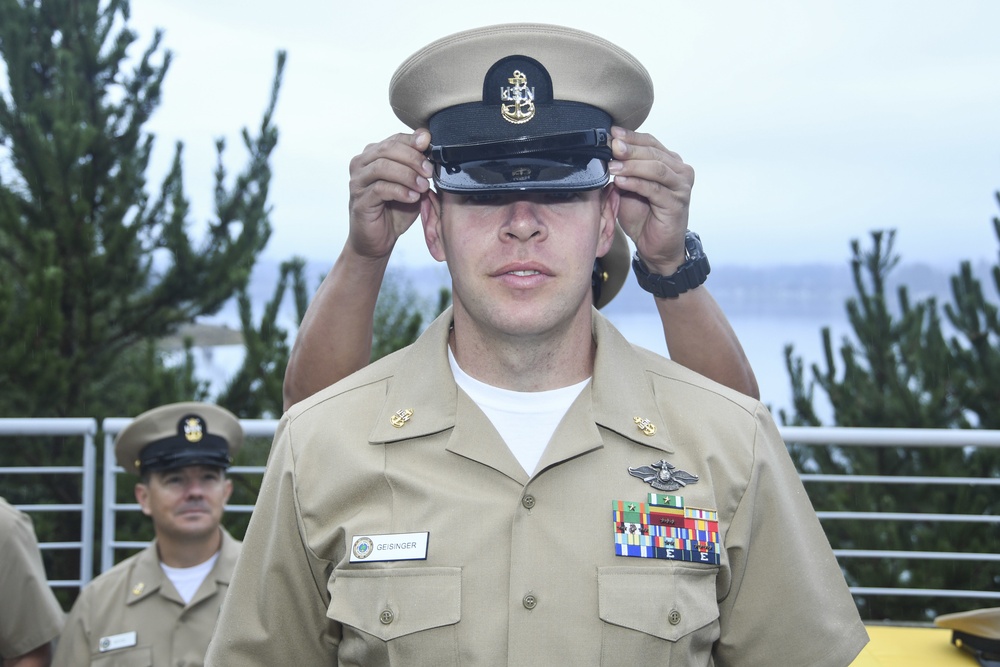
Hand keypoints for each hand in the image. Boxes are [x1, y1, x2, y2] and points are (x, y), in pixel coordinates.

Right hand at [346, 129, 433, 259]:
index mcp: (373, 155)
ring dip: (408, 175)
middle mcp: (361, 164)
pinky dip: (400, 191)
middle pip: (388, 149)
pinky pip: (380, 189)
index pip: (394, 139)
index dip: (413, 141)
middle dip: (413, 158)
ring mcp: (357, 182)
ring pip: (383, 167)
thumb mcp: (413, 185)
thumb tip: (430, 143)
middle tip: (429, 171)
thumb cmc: (395, 210)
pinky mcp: (359, 200)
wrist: (378, 240)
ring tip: (423, 187)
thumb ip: (419, 166)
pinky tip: (413, 197)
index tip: (430, 145)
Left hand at [608, 126, 693, 274]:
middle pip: (653, 152)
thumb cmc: (643, 217)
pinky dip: (635, 183)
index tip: (611, 133)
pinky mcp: (676, 203)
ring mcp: (681, 187)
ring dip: (631, 165)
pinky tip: (620, 181)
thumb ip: (623, 170)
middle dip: (630, 148)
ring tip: (612, 165)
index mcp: (670, 163)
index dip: (630, 137)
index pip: (650, 142)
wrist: (657, 248)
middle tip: (611, 145)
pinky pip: (653, 189)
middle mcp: (680, 171)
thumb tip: (605, 150)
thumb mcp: (629, 188)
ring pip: (655, 168)